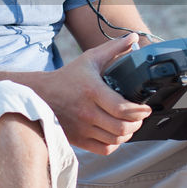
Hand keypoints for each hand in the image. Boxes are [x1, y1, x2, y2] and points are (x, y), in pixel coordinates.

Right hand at [34, 33, 150, 154]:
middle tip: (140, 117)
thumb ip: (114, 48)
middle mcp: (87, 112)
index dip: (139, 112)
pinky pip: (104, 149)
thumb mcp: (90, 59)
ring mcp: (82, 128)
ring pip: (115, 139)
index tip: (146, 109)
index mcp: (92, 91)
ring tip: (130, 125)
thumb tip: (133, 37)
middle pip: (121, 127)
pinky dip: (115, 144)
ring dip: (128, 134)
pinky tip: (116, 134)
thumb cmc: (69, 76)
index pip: (122, 108)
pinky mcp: (78, 139)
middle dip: (137, 123)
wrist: (40, 94)